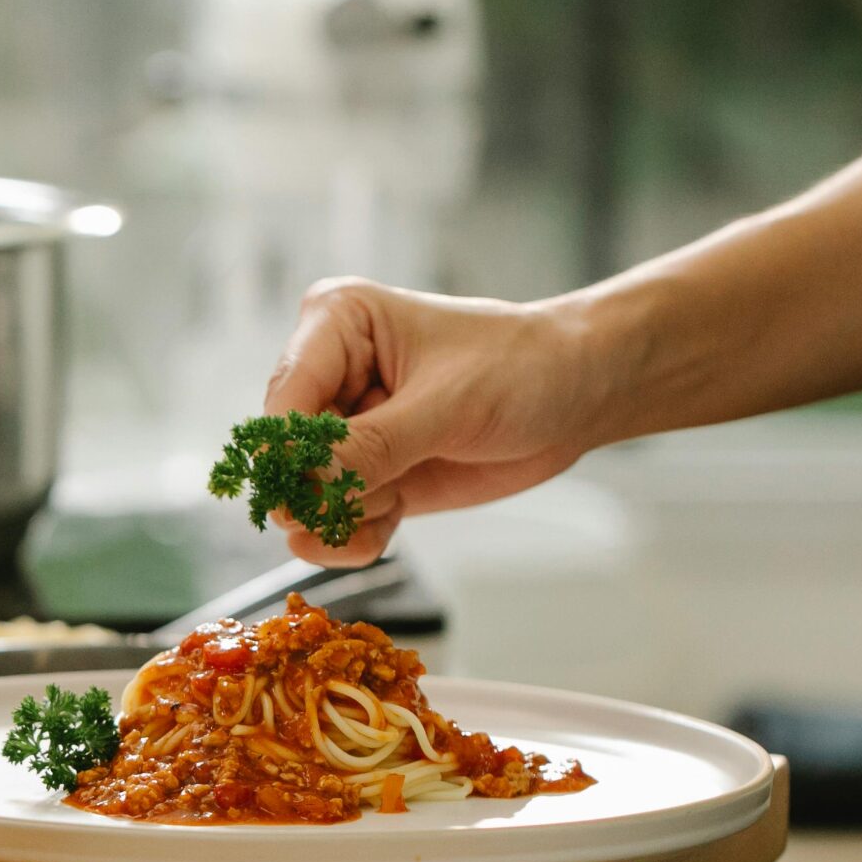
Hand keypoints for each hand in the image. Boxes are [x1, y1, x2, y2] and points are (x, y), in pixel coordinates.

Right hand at [263, 279, 612, 566]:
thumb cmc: (522, 367)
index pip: (283, 400)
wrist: (578, 392)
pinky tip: (393, 523)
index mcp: (335, 325)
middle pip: (286, 455)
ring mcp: (347, 428)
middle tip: (379, 493)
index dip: (289, 456)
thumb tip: (302, 492)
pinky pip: (334, 522)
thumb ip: (371, 448)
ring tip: (399, 497)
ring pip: (305, 497)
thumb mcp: (447, 405)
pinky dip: (357, 536)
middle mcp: (329, 374)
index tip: (311, 497)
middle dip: (325, 491)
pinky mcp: (369, 471)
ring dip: (348, 514)